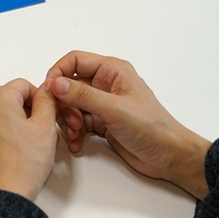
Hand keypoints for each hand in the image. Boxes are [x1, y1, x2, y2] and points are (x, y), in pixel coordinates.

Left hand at [0, 79, 57, 200]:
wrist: (0, 196)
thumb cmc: (21, 165)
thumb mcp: (45, 127)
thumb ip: (47, 101)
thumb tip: (45, 91)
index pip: (23, 85)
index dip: (40, 99)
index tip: (48, 115)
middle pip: (10, 101)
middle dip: (28, 114)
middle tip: (42, 134)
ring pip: (0, 117)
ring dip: (16, 127)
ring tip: (29, 148)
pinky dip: (2, 139)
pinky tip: (13, 156)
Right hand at [46, 51, 210, 198]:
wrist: (168, 156)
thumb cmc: (151, 128)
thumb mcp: (114, 109)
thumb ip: (83, 95)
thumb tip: (56, 83)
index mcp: (112, 71)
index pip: (75, 61)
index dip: (58, 73)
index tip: (50, 91)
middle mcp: (106, 84)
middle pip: (69, 84)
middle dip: (63, 103)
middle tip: (67, 120)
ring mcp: (103, 103)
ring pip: (71, 104)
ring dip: (67, 119)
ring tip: (75, 133)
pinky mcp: (102, 121)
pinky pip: (78, 121)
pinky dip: (74, 131)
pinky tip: (77, 142)